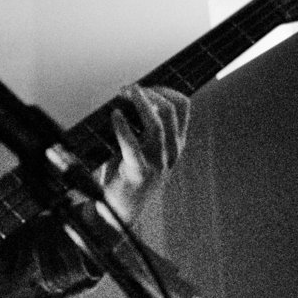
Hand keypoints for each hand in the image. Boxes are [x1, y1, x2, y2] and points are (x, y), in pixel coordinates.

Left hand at [96, 84, 189, 227]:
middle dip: (149, 92)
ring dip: (140, 103)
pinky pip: (133, 146)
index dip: (163, 88)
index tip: (143, 85)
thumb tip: (130, 94)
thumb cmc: (127, 175)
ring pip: (157, 124)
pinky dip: (123, 127)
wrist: (118, 211)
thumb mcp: (144, 147)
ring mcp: (158, 163)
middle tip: (128, 89)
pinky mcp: (140, 173)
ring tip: (124, 93)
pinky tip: (114, 115)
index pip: (183, 105)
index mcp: (176, 143)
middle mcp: (172, 152)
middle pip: (170, 110)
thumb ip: (142, 125)